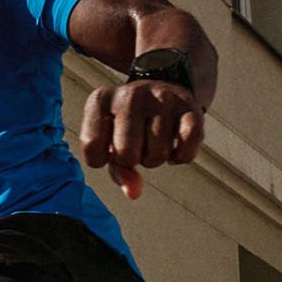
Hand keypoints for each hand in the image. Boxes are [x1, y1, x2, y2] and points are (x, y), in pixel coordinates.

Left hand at [79, 79, 202, 195]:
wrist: (163, 88)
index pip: (92, 147)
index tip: (109, 147)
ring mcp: (162, 98)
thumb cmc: (129, 123)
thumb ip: (118, 170)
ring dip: (155, 158)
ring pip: (156, 155)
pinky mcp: (189, 107)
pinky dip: (181, 157)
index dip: (102, 159)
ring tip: (154, 140)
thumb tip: (134, 193)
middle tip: (137, 144)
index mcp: (101, 99)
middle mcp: (131, 94)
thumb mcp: (111, 142)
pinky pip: (185, 151)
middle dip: (133, 160)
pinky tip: (175, 146)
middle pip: (126, 154)